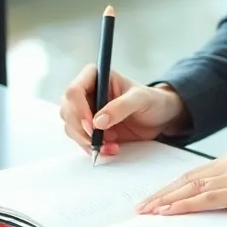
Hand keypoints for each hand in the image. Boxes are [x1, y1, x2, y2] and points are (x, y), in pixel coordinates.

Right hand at [59, 65, 188, 156]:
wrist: (159, 117)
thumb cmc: (152, 100)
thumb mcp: (140, 100)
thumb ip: (121, 107)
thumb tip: (97, 121)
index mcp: (95, 77)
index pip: (74, 91)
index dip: (78, 109)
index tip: (92, 125)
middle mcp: (87, 93)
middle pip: (67, 111)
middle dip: (81, 129)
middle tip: (100, 139)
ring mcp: (86, 111)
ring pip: (71, 128)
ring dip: (87, 141)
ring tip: (112, 145)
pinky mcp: (90, 129)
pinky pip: (81, 140)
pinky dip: (93, 148)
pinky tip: (110, 149)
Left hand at [135, 150, 226, 215]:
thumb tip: (222, 202)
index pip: (194, 174)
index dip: (172, 187)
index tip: (155, 198)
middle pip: (186, 179)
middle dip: (161, 194)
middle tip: (141, 207)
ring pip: (191, 187)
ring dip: (166, 201)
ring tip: (147, 212)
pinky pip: (206, 197)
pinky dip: (184, 205)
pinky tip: (169, 212)